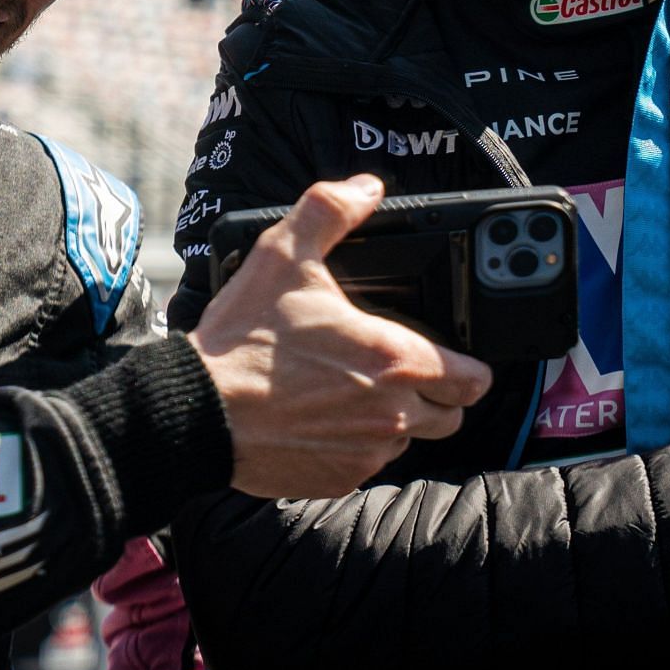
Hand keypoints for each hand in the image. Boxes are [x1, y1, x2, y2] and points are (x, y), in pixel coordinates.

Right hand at [186, 174, 492, 498]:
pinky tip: (319, 417)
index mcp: (394, 359)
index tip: (453, 357)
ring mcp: (365, 454)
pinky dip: (352, 445)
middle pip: (450, 417)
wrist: (196, 410)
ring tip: (349, 390)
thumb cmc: (242, 340)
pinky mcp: (336, 480)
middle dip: (436, 395)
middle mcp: (392, 414)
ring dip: (391, 419)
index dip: (469, 366)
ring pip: (406, 440)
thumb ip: (330, 211)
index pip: (474, 379)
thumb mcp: (283, 255)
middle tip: (398, 370)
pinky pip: (364, 464)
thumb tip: (366, 188)